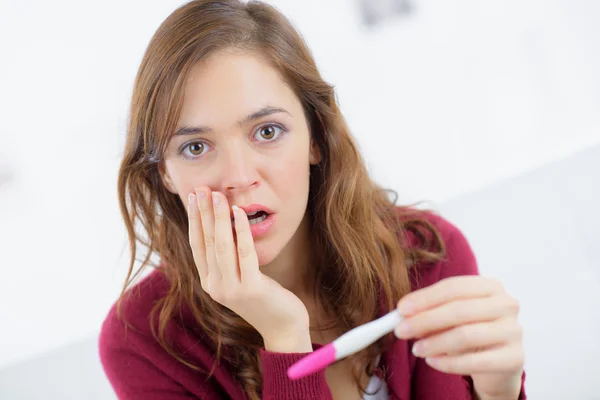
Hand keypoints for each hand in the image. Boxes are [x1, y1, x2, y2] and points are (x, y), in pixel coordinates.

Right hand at [187, 187, 311, 352]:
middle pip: (206, 242)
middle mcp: (215, 286)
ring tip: (218, 195)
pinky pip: (245, 254)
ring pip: (221, 246)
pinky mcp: (251, 289)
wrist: (283, 327)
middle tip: (201, 188)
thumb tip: (223, 222)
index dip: (193, 219)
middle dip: (203, 213)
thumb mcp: (241, 275)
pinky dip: (241, 231)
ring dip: (218, 218)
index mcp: (209, 282)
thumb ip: (229, 256)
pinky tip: (239, 213)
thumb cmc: (264, 296)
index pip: (197, 245)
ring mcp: (231, 289)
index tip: (192, 196)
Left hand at [395, 276, 523, 399]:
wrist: (498, 363)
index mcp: (490, 286)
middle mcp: (506, 304)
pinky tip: (432, 362)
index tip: (401, 309)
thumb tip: (404, 315)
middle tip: (401, 331)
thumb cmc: (470, 331)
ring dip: (435, 343)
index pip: (453, 287)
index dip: (425, 298)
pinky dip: (449, 363)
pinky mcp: (514, 358)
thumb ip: (430, 312)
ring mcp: (514, 331)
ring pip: (466, 335)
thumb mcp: (450, 317)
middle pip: (459, 309)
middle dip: (425, 320)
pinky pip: (476, 362)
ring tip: (416, 349)